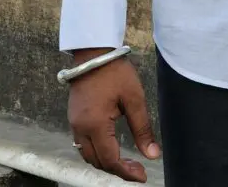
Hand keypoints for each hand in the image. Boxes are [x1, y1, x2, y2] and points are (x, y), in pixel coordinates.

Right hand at [68, 48, 160, 182]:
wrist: (94, 53)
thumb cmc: (116, 72)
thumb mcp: (134, 98)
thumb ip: (142, 128)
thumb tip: (153, 155)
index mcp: (95, 125)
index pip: (110, 160)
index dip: (126, 172)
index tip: (142, 177)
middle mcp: (80, 129)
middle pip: (97, 162)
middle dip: (117, 170)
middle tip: (137, 170)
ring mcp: (74, 124)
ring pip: (87, 155)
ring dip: (105, 162)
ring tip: (126, 162)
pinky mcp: (73, 117)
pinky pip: (82, 144)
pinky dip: (96, 151)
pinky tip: (110, 147)